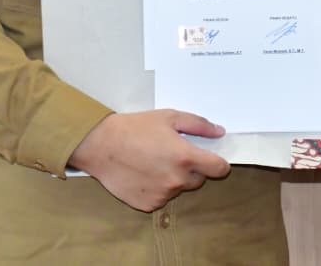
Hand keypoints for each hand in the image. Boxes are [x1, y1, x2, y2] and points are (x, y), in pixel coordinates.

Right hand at [69, 109, 230, 211]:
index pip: (219, 169)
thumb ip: (198, 125)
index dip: (219, 164)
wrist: (101, 146)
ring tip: (154, 162)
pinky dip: (158, 188)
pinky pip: (162, 198)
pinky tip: (144, 174)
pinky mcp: (148, 204)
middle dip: (192, 169)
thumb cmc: (135, 129)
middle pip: (199, 179)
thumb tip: (219, 132)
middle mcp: (176, 180)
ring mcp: (162, 194)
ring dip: (174, 179)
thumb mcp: (169, 117)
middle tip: (172, 155)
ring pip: (179, 189)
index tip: (214, 160)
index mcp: (185, 157)